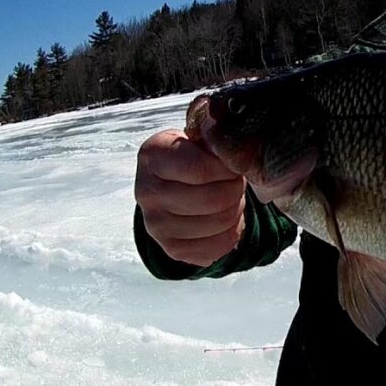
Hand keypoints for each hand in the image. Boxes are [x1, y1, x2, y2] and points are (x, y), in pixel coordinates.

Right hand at [135, 129, 245, 266]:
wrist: (171, 183)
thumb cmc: (192, 155)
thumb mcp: (197, 138)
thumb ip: (214, 139)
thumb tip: (239, 150)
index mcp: (153, 156)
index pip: (200, 169)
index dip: (227, 169)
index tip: (233, 165)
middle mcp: (147, 192)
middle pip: (214, 198)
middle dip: (236, 189)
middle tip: (236, 181)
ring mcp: (156, 225)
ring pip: (220, 222)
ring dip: (236, 209)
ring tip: (230, 197)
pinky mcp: (172, 248)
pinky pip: (218, 246)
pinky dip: (233, 232)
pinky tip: (225, 217)